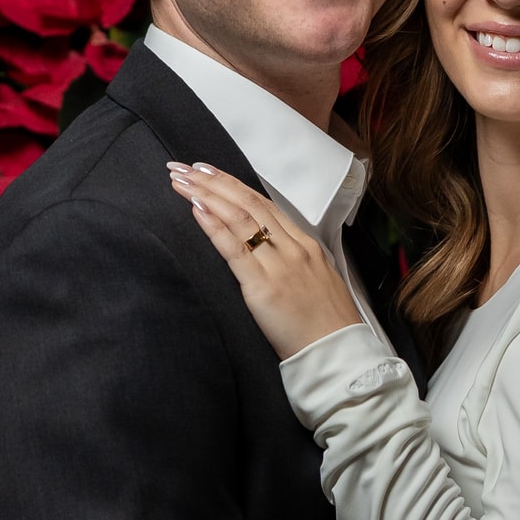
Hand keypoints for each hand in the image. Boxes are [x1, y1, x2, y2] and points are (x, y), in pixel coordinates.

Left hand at [172, 160, 364, 361]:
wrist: (338, 353)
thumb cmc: (327, 326)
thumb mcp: (317, 281)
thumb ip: (293, 262)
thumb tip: (265, 251)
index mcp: (305, 245)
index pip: (264, 205)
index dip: (234, 185)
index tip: (209, 171)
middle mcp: (293, 248)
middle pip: (249, 203)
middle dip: (213, 181)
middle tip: (185, 166)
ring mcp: (279, 265)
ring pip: (239, 218)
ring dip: (205, 194)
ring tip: (180, 181)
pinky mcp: (264, 287)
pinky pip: (234, 249)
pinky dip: (213, 226)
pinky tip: (196, 208)